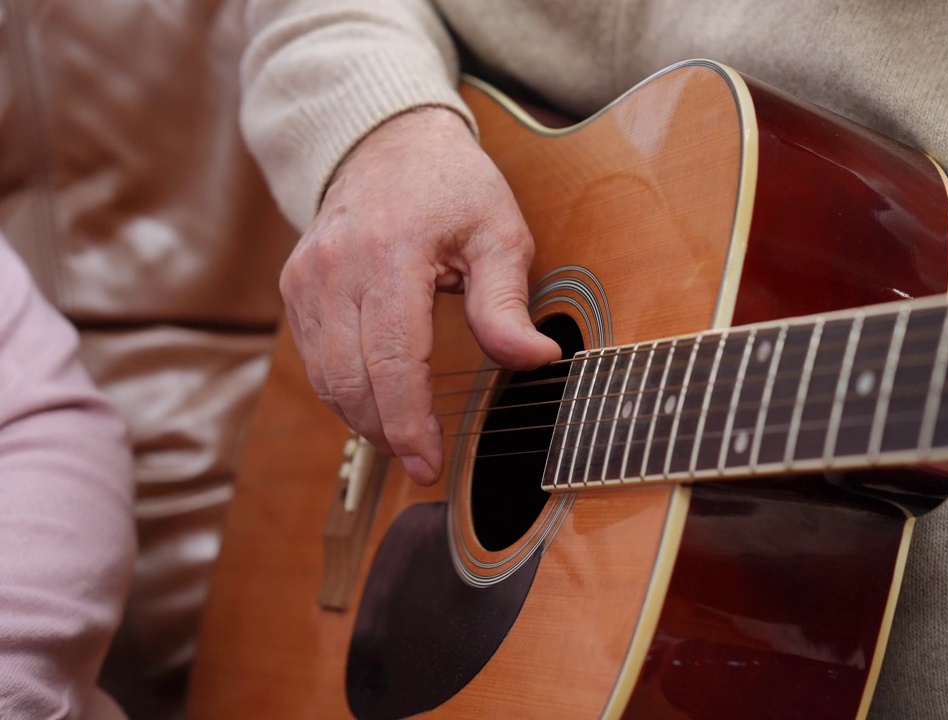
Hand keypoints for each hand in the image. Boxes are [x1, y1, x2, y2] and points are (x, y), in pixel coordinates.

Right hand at [280, 107, 560, 484]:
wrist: (388, 142)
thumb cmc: (454, 188)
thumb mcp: (500, 233)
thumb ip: (507, 302)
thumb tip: (535, 359)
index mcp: (391, 254)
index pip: (392, 360)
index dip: (409, 423)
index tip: (429, 463)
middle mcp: (335, 268)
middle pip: (352, 380)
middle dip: (387, 431)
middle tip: (423, 459)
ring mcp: (306, 278)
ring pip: (326, 378)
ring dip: (363, 417)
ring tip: (404, 435)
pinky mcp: (294, 286)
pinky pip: (314, 359)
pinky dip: (344, 390)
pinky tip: (377, 401)